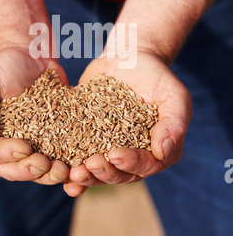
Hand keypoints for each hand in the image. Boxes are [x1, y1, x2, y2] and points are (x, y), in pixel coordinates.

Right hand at [0, 47, 69, 184]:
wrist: (30, 57)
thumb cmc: (1, 67)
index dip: (6, 155)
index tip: (24, 148)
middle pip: (10, 169)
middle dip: (28, 169)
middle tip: (44, 163)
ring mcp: (21, 147)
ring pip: (32, 170)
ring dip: (46, 174)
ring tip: (62, 170)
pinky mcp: (44, 143)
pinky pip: (52, 159)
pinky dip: (62, 164)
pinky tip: (74, 165)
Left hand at [64, 52, 192, 196]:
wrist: (129, 59)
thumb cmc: (156, 76)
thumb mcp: (174, 95)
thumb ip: (174, 123)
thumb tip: (162, 152)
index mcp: (159, 149)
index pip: (147, 164)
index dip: (131, 163)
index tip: (115, 155)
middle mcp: (135, 154)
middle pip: (121, 174)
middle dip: (105, 173)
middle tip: (90, 165)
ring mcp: (110, 148)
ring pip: (100, 171)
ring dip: (87, 176)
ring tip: (74, 173)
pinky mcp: (90, 138)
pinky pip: (81, 156)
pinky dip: (71, 167)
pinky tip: (61, 172)